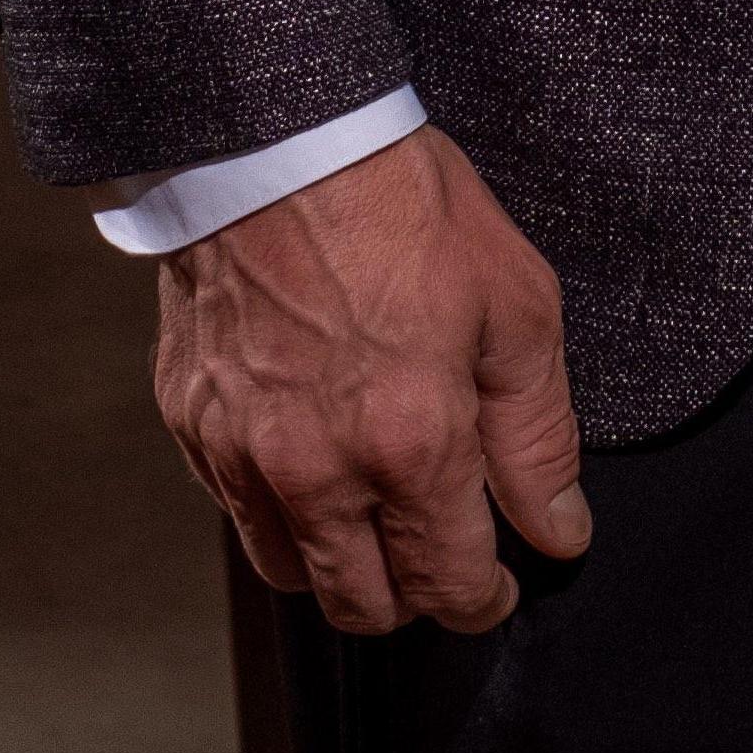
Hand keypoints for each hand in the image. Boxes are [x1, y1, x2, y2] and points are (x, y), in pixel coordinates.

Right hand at [152, 121, 589, 640]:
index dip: (483, 601)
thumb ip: (538, 437)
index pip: (447, 586)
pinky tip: (314, 461)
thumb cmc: (403, 208)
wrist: (275, 143)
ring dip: (342, 568)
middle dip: (414, 599)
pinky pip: (238, 514)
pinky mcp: (193, 426)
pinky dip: (280, 513)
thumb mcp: (517, 306)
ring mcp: (242, 454)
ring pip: (292, 576)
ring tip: (379, 517)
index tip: (497, 585)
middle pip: (364, 608)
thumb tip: (559, 530)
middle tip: (442, 555)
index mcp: (410, 445)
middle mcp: (318, 472)